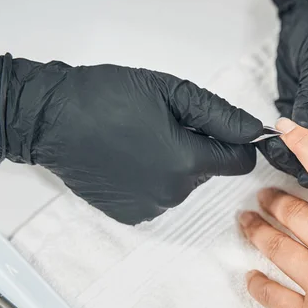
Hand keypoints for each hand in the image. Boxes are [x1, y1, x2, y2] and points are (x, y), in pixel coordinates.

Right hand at [0, 54, 262, 224]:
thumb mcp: (171, 92)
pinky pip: (158, 196)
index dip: (234, 141)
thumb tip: (256, 131)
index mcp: (187, 162)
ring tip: (140, 139)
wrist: (51, 118)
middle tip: (163, 123)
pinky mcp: (130, 214)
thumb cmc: (107, 97)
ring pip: (183, 184)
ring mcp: (150, 207)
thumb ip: (221, 115)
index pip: (240, 162)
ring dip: (173, 164)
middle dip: (198, 149)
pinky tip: (127, 159)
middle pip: (209, 172)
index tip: (216, 126)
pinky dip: (151, 179)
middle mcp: (173, 193)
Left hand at [239, 118, 307, 307]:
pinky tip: (251, 277)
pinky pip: (272, 294)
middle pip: (293, 211)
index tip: (288, 129)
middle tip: (263, 196)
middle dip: (273, 200)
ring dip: (257, 230)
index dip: (306, 145)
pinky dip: (257, 283)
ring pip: (275, 246)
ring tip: (247, 222)